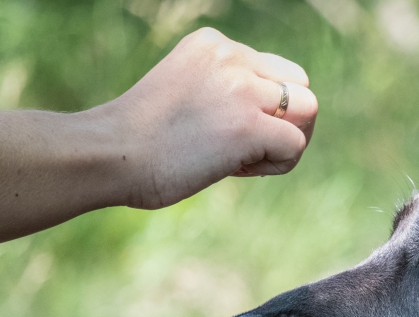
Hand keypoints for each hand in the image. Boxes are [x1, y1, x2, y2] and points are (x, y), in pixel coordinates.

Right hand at [98, 27, 318, 209]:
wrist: (110, 154)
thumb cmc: (140, 140)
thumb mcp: (187, 94)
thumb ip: (226, 92)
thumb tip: (274, 121)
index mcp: (215, 44)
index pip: (274, 72)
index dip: (264, 109)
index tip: (228, 131)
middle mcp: (232, 56)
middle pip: (301, 86)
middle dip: (285, 122)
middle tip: (246, 149)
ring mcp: (241, 88)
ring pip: (308, 110)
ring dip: (287, 141)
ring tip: (244, 159)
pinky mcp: (249, 125)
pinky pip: (296, 145)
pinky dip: (277, 165)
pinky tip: (237, 170)